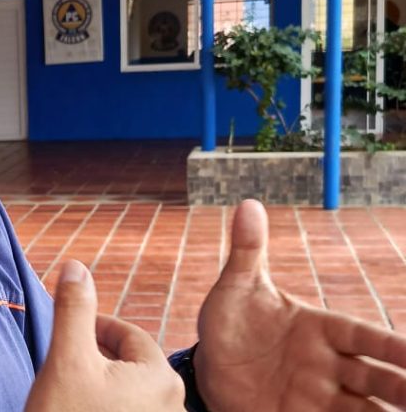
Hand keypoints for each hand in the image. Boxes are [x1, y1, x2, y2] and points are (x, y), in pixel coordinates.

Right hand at [25, 260, 184, 411]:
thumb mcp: (65, 359)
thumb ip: (73, 310)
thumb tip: (75, 266)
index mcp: (160, 378)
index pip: (126, 333)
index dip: (92, 326)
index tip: (67, 330)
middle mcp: (173, 406)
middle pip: (129, 362)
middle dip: (96, 356)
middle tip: (65, 363)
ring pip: (128, 390)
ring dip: (101, 383)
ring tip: (72, 392)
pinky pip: (129, 411)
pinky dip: (106, 406)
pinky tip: (81, 411)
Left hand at [195, 199, 405, 410]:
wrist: (208, 365)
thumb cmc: (231, 322)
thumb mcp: (236, 288)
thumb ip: (248, 251)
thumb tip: (248, 204)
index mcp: (320, 328)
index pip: (364, 336)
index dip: (393, 347)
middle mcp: (328, 365)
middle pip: (376, 379)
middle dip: (401, 388)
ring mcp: (317, 396)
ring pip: (365, 410)